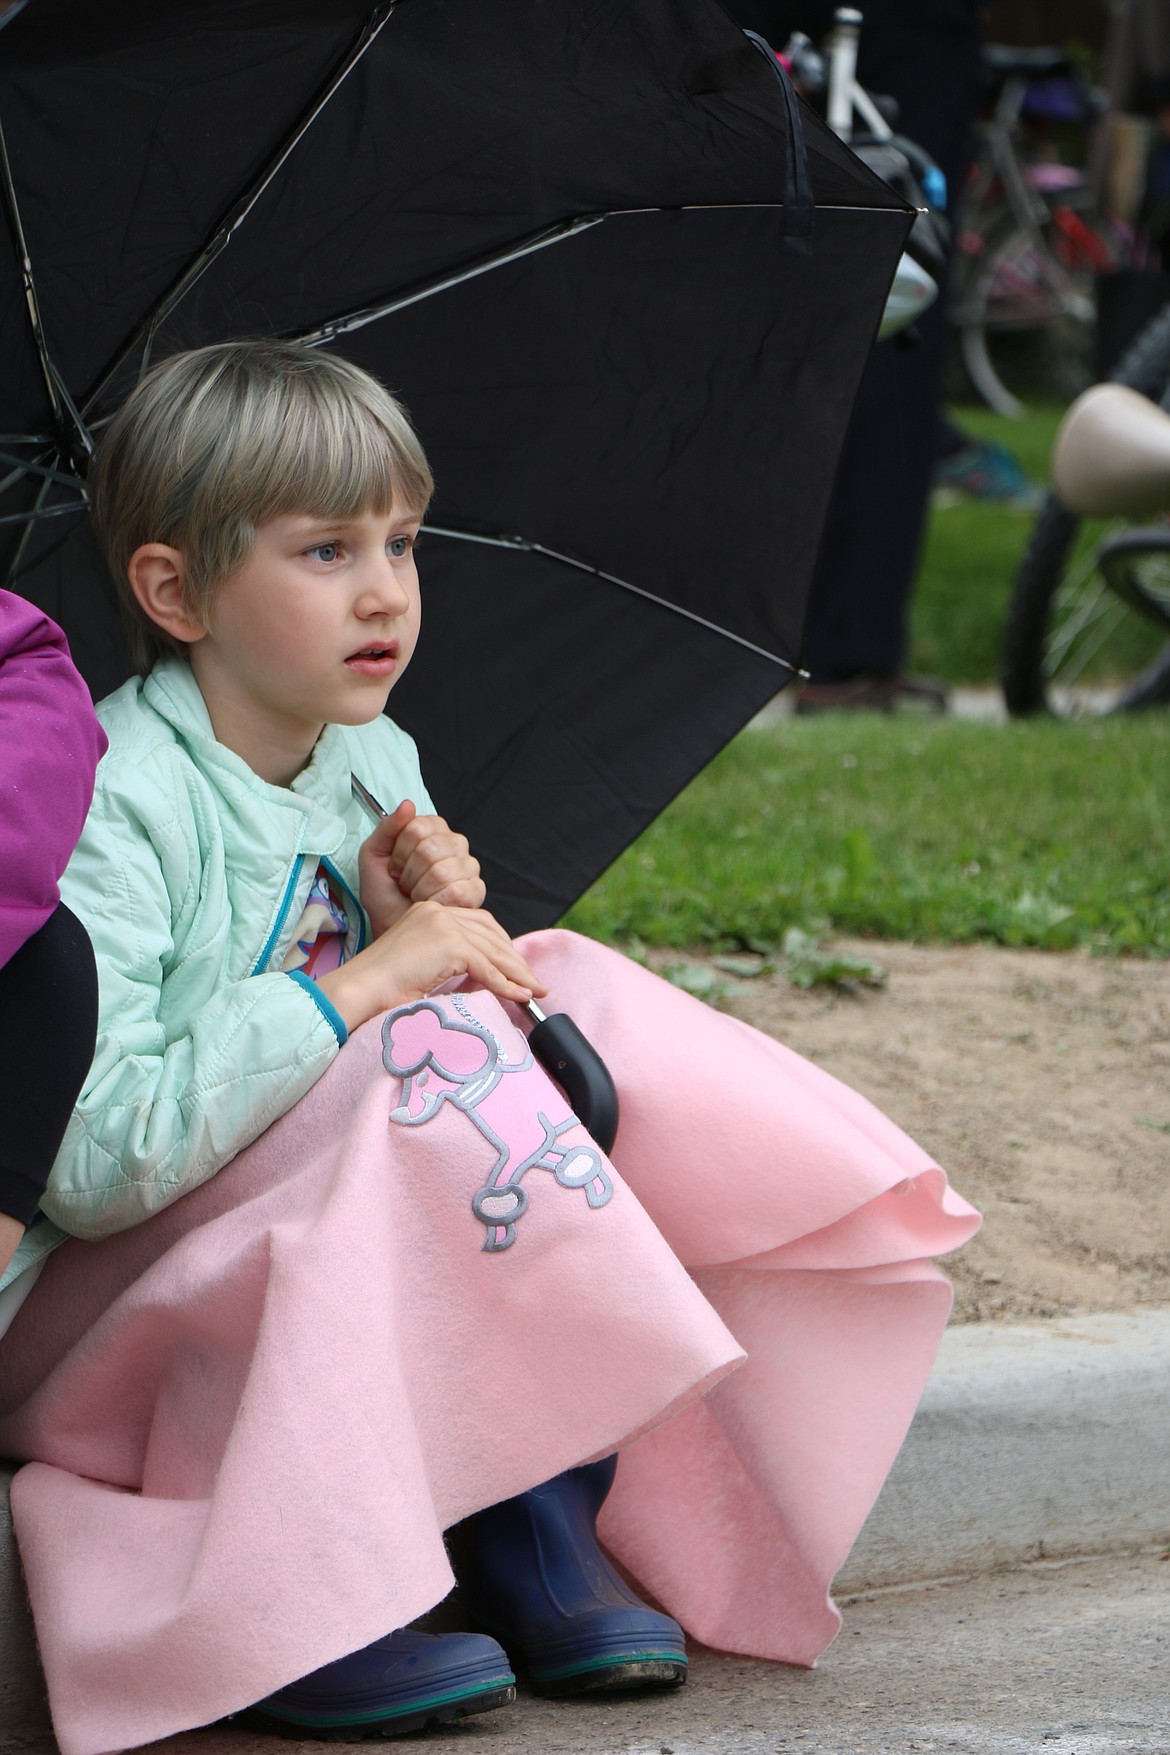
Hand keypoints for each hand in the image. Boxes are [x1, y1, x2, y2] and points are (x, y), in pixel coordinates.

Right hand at [317, 899, 545, 1033]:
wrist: (358, 991)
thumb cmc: (381, 988)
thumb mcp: (421, 965)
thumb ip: (449, 960)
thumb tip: (485, 975)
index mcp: (430, 911)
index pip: (479, 924)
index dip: (502, 946)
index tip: (517, 969)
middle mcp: (438, 911)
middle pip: (491, 933)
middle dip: (514, 960)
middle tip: (533, 983)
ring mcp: (443, 924)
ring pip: (493, 950)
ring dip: (516, 974)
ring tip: (533, 992)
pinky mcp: (448, 944)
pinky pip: (486, 967)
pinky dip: (506, 984)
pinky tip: (519, 997)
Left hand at [359, 801, 484, 936]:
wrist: (393, 926)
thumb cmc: (385, 894)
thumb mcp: (373, 856)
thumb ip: (387, 827)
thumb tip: (407, 805)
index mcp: (432, 829)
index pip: (418, 827)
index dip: (400, 851)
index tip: (395, 866)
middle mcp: (454, 843)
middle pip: (430, 848)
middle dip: (410, 873)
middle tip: (406, 883)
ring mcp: (468, 866)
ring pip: (442, 871)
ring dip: (421, 890)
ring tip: (417, 894)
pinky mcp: (476, 890)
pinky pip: (456, 891)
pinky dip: (436, 902)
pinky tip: (432, 904)